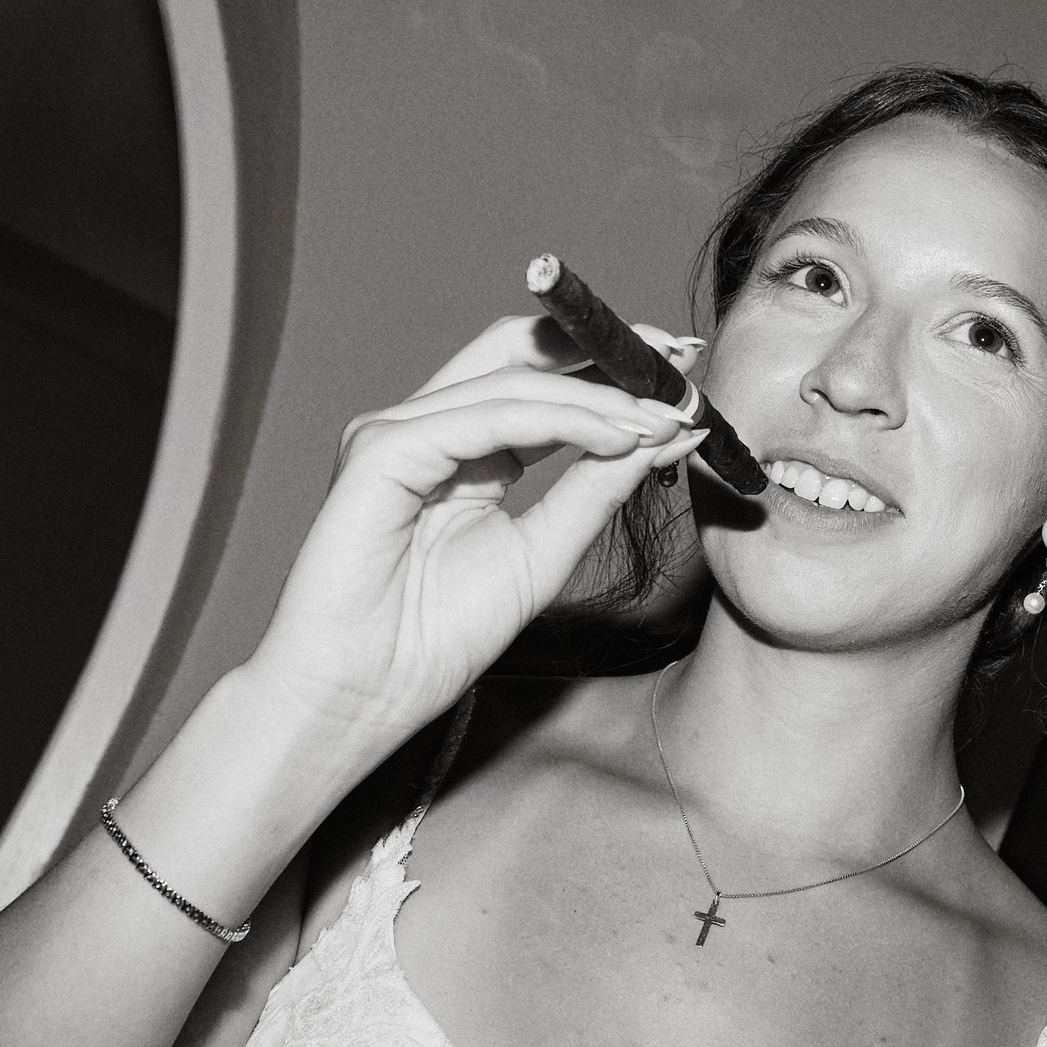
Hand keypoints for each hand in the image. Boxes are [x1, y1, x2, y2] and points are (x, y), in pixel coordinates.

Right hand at [238, 315, 705, 755]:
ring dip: (601, 396)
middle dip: (605, 350)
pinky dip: (561, 420)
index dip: (609, 367)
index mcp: (459, 448)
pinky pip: (485, 419)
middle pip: (520, 354)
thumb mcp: (543, 552)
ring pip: (514, 383)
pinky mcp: (381, 452)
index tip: (683, 373)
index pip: (538, 379)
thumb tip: (665, 433)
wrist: (363, 695)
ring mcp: (396, 433)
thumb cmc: (434, 638)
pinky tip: (617, 435)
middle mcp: (425, 427)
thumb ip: (595, 488)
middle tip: (680, 361)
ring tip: (664, 417)